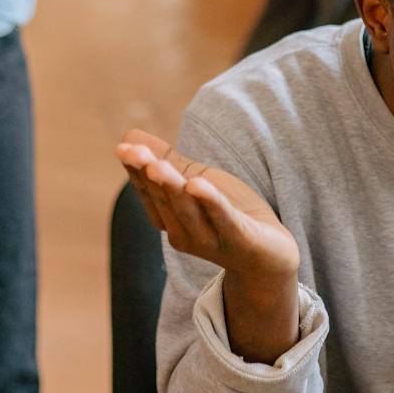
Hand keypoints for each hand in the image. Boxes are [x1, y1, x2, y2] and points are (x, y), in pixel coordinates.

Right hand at [116, 130, 298, 282]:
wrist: (270, 257)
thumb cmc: (231, 214)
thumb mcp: (198, 180)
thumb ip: (167, 159)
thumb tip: (129, 134)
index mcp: (170, 219)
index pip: (149, 191)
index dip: (136, 169)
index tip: (123, 147)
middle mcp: (184, 233)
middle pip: (165, 199)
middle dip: (147, 174)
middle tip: (131, 151)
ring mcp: (211, 240)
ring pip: (188, 210)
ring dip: (172, 187)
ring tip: (157, 166)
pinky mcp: (240, 240)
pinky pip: (224, 219)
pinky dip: (210, 202)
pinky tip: (197, 185)